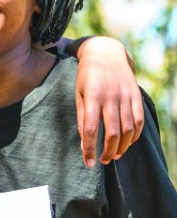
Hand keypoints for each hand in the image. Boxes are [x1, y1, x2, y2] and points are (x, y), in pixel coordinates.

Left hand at [75, 37, 143, 166]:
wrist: (105, 54)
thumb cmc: (86, 77)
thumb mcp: (79, 95)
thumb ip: (82, 118)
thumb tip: (84, 144)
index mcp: (92, 98)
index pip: (91, 129)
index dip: (90, 149)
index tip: (88, 163)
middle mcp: (111, 98)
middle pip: (113, 132)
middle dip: (108, 151)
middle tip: (102, 161)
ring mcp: (125, 96)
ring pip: (128, 129)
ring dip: (123, 146)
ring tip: (115, 155)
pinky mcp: (136, 95)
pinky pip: (139, 120)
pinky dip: (135, 134)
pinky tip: (128, 143)